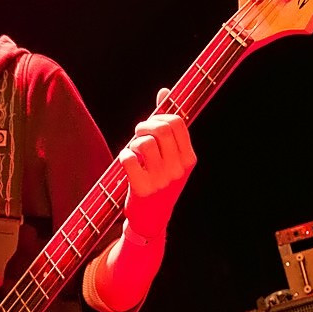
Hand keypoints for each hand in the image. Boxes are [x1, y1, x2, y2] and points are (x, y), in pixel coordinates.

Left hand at [118, 88, 195, 241]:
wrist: (151, 220)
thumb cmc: (159, 182)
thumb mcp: (170, 156)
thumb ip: (168, 125)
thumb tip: (164, 91)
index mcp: (189, 159)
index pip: (176, 122)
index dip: (159, 117)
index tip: (151, 126)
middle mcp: (178, 170)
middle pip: (160, 129)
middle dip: (144, 126)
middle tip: (137, 135)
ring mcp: (161, 181)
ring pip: (144, 142)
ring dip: (134, 143)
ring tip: (133, 152)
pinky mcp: (142, 190)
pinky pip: (128, 159)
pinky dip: (123, 156)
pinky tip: (127, 163)